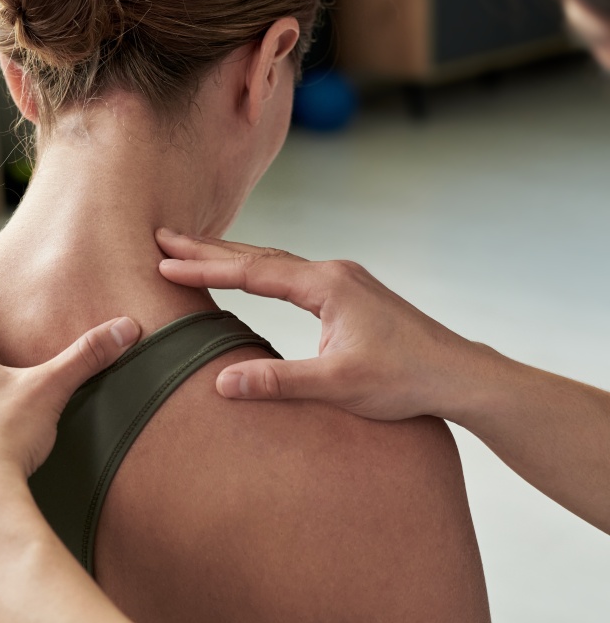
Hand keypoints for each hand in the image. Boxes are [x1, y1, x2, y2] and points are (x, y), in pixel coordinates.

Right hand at [156, 229, 480, 420]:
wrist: (458, 375)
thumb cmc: (405, 379)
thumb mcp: (337, 385)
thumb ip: (278, 381)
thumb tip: (221, 382)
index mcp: (326, 285)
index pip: (252, 272)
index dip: (205, 268)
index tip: (164, 264)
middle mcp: (332, 272)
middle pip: (258, 254)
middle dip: (208, 247)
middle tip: (164, 237)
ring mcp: (342, 279)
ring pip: (274, 261)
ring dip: (232, 255)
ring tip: (193, 249)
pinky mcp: (348, 293)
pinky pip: (290, 272)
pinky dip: (258, 267)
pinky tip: (250, 273)